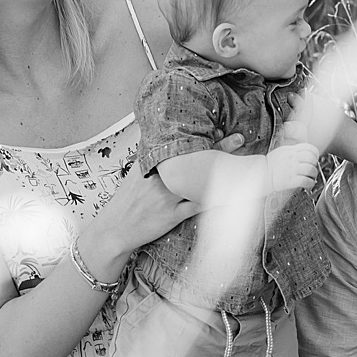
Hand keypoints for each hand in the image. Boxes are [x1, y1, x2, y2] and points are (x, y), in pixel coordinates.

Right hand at [83, 133, 243, 258]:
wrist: (114, 230)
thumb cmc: (126, 202)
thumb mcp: (136, 175)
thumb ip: (152, 159)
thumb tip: (166, 144)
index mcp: (150, 164)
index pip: (178, 145)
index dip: (200, 135)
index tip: (218, 126)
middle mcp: (160, 177)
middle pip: (194, 159)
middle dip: (218, 147)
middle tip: (239, 138)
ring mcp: (167, 196)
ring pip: (200, 182)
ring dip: (222, 172)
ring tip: (242, 164)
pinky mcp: (172, 215)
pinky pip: (199, 204)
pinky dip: (215, 199)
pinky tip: (233, 194)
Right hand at [265, 142, 320, 193]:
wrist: (262, 174)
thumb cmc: (271, 164)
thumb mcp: (282, 151)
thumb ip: (293, 151)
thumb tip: (304, 153)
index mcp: (291, 150)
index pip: (310, 148)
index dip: (315, 154)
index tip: (315, 158)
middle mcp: (293, 159)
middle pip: (312, 159)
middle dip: (315, 164)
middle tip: (313, 168)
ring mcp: (292, 169)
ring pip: (311, 170)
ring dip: (314, 174)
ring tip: (312, 177)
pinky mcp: (291, 180)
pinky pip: (306, 181)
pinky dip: (310, 183)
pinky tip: (309, 184)